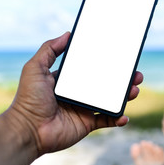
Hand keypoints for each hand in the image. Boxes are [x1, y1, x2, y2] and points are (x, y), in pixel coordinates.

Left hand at [8, 32, 142, 155]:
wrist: (28, 130)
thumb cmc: (29, 99)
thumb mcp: (35, 68)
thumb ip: (49, 50)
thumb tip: (67, 34)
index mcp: (69, 80)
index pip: (91, 68)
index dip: (106, 63)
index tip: (119, 56)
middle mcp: (79, 93)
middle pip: (106, 83)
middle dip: (122, 79)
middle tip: (135, 73)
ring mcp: (85, 109)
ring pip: (110, 100)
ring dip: (125, 95)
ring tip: (135, 90)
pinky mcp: (88, 124)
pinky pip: (107, 120)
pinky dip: (118, 118)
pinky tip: (125, 115)